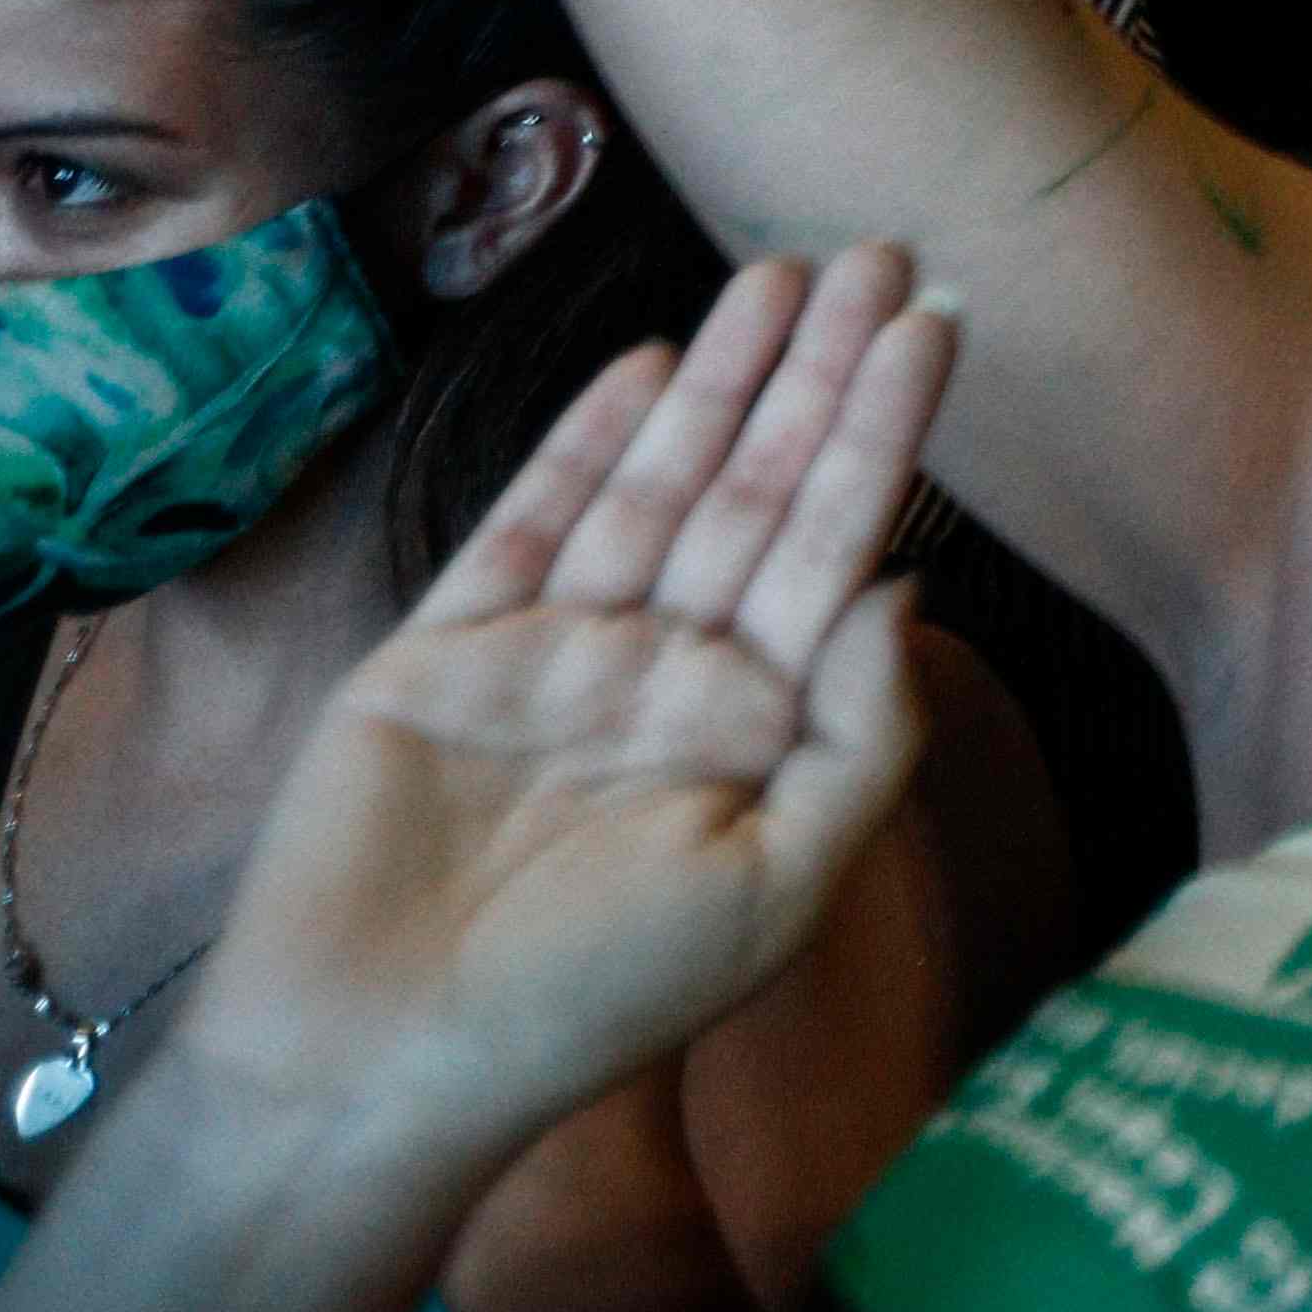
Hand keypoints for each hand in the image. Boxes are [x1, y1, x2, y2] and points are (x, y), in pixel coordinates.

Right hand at [184, 249, 947, 1170]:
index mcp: (751, 731)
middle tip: (881, 249)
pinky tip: (648, 361)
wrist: (374, 1062)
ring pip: (658, 483)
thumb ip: (860, 737)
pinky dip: (585, 441)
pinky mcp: (445, 652)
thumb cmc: (588, 1001)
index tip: (936, 325)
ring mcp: (555, 657)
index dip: (885, 434)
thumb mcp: (778, 885)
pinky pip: (529, 522)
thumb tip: (901, 585)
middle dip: (820, 373)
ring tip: (782, 272)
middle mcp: (664, 677)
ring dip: (720, 378)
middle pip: (761, 490)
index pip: (837, 547)